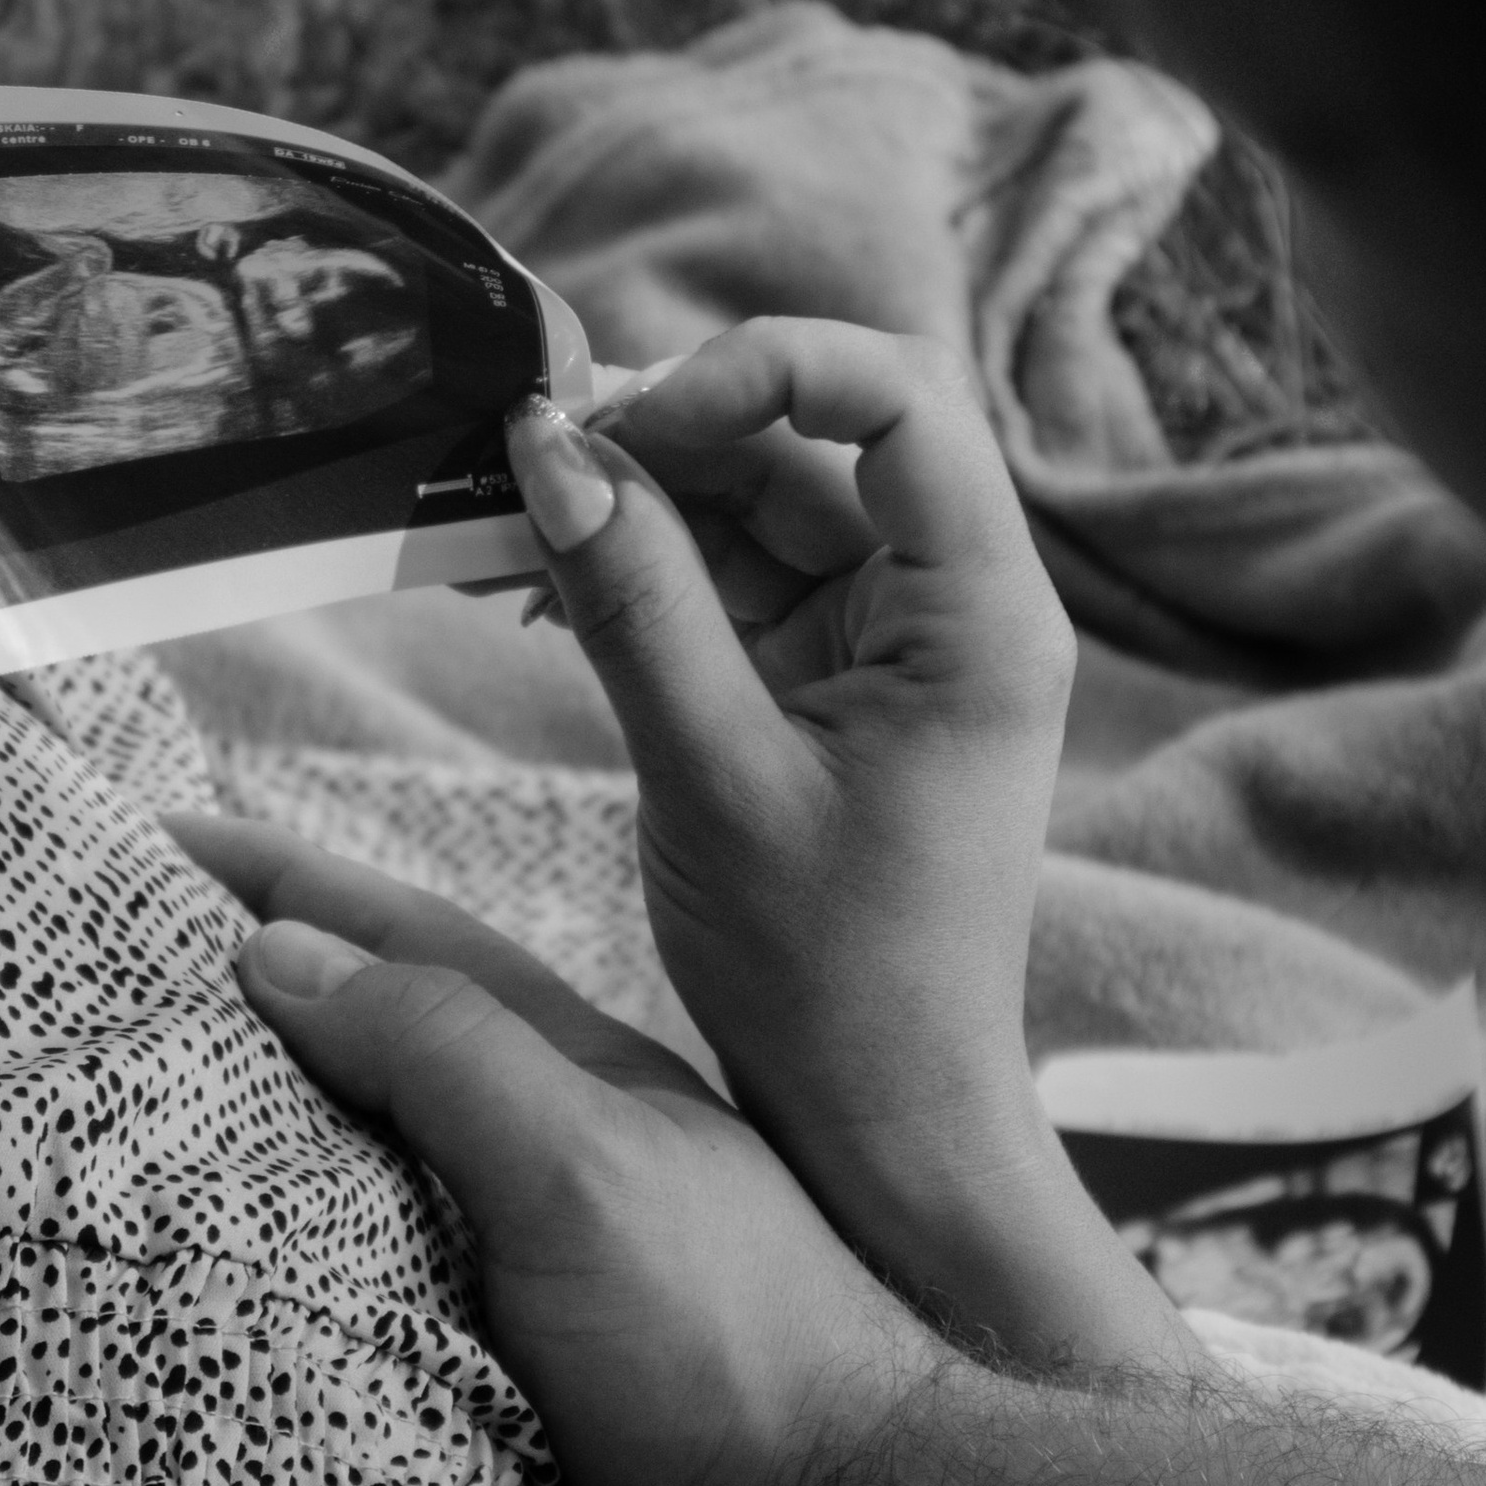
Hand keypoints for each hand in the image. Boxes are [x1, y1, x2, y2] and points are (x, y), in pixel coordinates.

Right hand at [171, 810, 938, 1485]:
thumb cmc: (741, 1357)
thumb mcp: (585, 1171)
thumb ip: (443, 1052)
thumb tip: (278, 954)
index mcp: (569, 1076)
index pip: (394, 940)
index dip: (278, 882)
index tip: (155, 834)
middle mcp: (551, 1157)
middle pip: (375, 1039)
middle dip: (250, 987)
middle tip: (112, 954)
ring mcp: (540, 1271)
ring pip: (370, 1164)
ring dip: (265, 1124)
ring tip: (142, 1107)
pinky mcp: (522, 1392)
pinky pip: (377, 1291)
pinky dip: (297, 1263)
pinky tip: (240, 1290)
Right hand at [507, 324, 1186, 1368]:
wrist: (874, 1115)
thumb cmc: (830, 974)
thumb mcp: (712, 774)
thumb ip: (632, 601)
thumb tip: (548, 445)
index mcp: (979, 613)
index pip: (898, 396)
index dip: (764, 370)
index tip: (633, 423)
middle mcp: (947, 600)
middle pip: (813, 431)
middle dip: (670, 427)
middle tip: (535, 462)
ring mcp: (883, 635)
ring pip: (752, 496)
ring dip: (631, 496)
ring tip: (506, 530)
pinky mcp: (821, 675)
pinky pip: (725, 573)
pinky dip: (634, 565)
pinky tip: (536, 584)